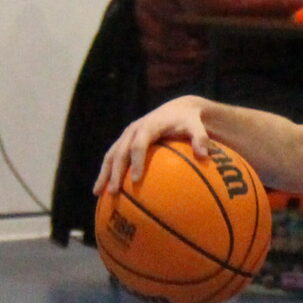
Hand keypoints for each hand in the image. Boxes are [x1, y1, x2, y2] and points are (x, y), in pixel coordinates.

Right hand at [95, 97, 211, 197]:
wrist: (178, 109)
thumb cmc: (189, 121)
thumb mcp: (197, 127)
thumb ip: (200, 138)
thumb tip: (205, 155)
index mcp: (148, 126)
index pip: (139, 145)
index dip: (136, 161)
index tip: (136, 179)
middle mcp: (133, 130)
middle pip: (120, 152)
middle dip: (115, 172)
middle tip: (114, 192)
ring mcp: (126, 135)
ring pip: (111, 155)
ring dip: (104, 174)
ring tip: (98, 193)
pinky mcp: (124, 141)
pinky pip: (112, 157)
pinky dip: (106, 172)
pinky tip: (103, 190)